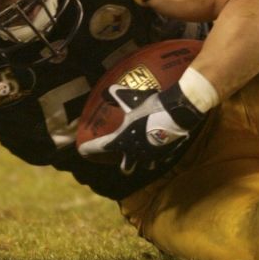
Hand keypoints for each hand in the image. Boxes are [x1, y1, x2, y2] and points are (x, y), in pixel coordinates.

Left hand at [76, 83, 205, 172]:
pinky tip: (159, 147)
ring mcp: (152, 156)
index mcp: (123, 141)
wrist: (176, 112)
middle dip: (124, 164)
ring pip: (145, 166)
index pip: (100, 148)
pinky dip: (158, 154)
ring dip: (142, 160)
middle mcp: (135, 153)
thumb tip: (106, 91)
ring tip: (143, 153)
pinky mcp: (166, 155)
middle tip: (122, 156)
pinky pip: (160, 159)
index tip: (81, 151)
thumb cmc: (150, 106)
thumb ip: (116, 95)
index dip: (88, 149)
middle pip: (126, 168)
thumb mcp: (130, 98)